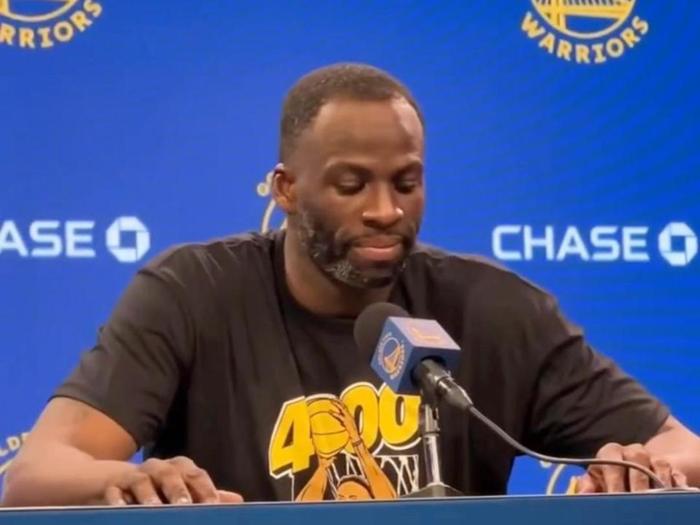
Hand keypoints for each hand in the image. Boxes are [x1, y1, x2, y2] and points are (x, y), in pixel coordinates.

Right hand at [103, 456, 243, 504]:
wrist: (112, 480)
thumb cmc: (156, 488)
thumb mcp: (182, 490)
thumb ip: (206, 495)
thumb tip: (238, 501)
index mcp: (180, 468)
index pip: (196, 475)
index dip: (206, 489)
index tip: (214, 506)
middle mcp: (159, 467)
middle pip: (170, 473)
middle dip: (178, 489)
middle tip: (185, 506)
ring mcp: (134, 474)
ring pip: (142, 480)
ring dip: (148, 495)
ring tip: (154, 509)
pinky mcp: (113, 484)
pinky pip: (114, 491)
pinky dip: (117, 500)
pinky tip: (122, 511)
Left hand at [327, 398, 361, 443]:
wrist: (355, 436)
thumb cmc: (351, 432)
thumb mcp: (347, 426)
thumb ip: (343, 422)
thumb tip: (340, 422)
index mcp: (349, 416)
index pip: (345, 406)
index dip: (340, 402)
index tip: (335, 399)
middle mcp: (349, 415)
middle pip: (343, 405)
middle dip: (338, 401)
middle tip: (332, 398)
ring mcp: (348, 417)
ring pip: (342, 408)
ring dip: (336, 404)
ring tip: (331, 401)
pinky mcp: (346, 421)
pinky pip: (340, 416)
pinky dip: (335, 413)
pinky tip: (330, 412)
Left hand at [576, 442, 688, 492]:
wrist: (631, 466)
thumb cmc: (609, 476)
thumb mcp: (597, 478)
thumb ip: (588, 484)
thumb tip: (582, 494)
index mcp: (611, 452)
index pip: (612, 464)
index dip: (614, 483)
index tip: (615, 497)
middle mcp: (633, 451)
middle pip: (636, 463)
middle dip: (636, 485)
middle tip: (636, 502)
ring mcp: (653, 458)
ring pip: (658, 465)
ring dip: (656, 484)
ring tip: (653, 501)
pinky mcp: (671, 467)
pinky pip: (675, 474)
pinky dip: (672, 485)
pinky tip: (667, 496)